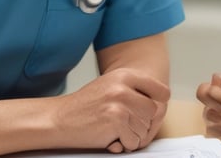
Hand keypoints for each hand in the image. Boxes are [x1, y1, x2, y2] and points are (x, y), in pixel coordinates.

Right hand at [53, 68, 169, 152]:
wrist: (58, 119)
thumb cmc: (84, 106)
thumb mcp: (110, 86)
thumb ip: (133, 91)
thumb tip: (160, 106)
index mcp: (125, 75)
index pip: (161, 91)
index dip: (159, 106)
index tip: (151, 114)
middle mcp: (124, 87)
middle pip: (154, 113)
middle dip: (142, 125)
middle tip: (125, 127)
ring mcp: (120, 103)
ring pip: (144, 130)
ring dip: (132, 136)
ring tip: (113, 130)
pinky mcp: (116, 121)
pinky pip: (133, 141)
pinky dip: (123, 145)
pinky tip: (109, 138)